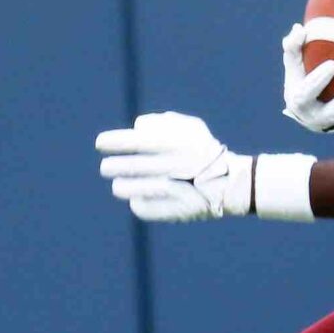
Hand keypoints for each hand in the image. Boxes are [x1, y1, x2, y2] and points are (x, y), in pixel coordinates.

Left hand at [98, 112, 253, 221]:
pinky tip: (140, 198)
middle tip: (109, 167)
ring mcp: (171, 189)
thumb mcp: (191, 128)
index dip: (111, 142)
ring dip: (121, 186)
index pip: (132, 141)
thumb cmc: (206, 152)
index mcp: (172, 144)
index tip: (101, 144)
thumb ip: (162, 122)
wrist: (232, 183)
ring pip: (126, 189)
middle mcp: (169, 165)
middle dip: (112, 166)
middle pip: (124, 166)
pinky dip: (138, 202)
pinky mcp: (171, 210)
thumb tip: (137, 127)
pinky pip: (141, 207)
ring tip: (122, 184)